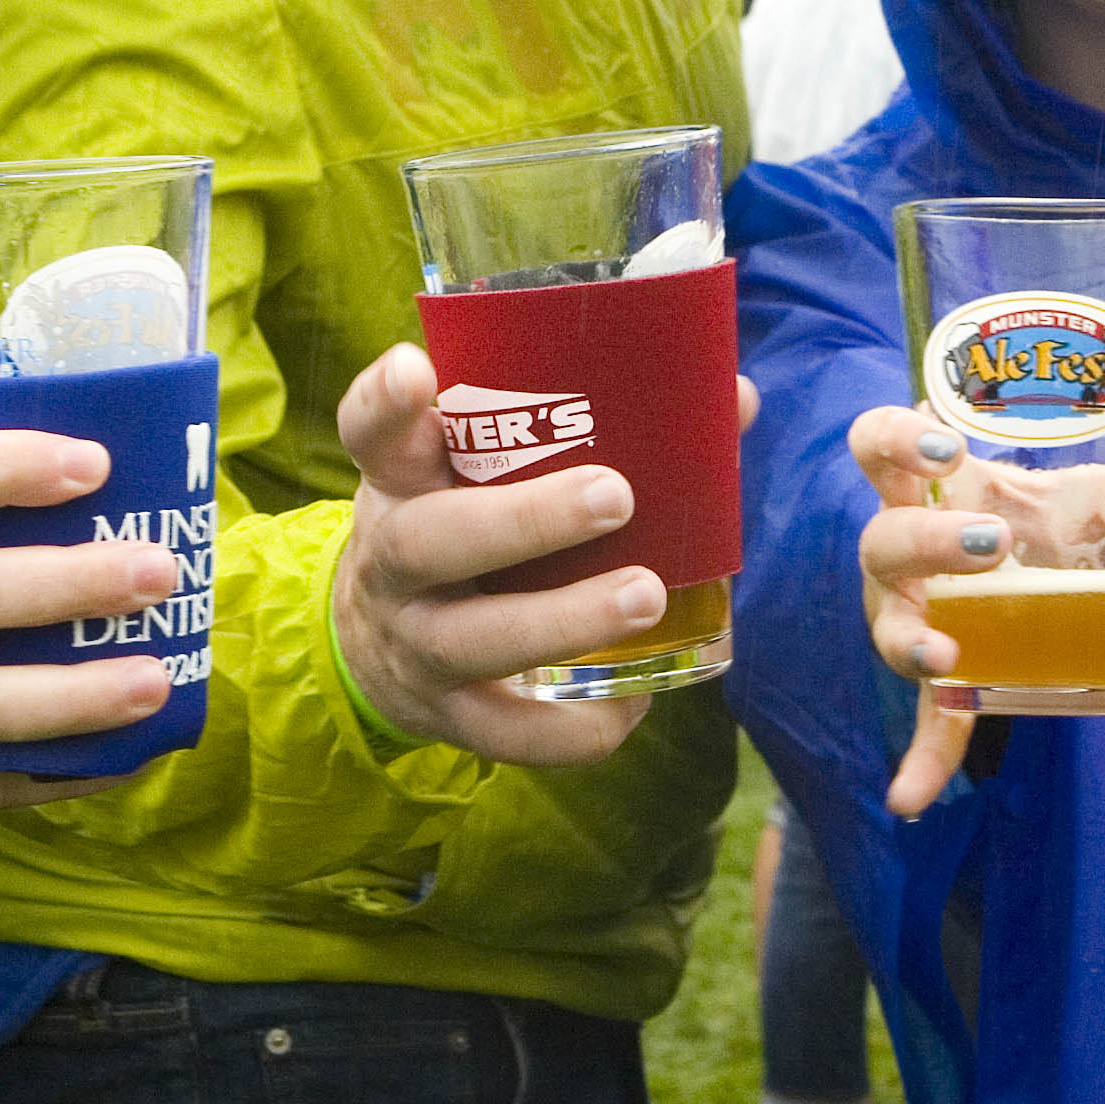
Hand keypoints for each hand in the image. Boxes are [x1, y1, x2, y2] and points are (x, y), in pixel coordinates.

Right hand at [327, 343, 758, 766]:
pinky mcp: (446, 715)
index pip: (372, 431)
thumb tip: (732, 400)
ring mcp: (415, 644)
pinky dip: (572, 728)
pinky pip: (506, 733)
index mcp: (401, 481)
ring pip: (472, 640)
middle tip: (616, 495)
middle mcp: (394, 561)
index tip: (418, 370)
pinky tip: (634, 699)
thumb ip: (580, 426)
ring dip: (562, 621)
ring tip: (647, 597)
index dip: (387, 402)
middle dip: (524, 520)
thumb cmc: (464, 523)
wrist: (374, 641)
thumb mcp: (481, 470)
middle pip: (430, 540)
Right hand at [848, 405, 1104, 816]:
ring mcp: (909, 615)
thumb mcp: (1093, 497)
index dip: (896, 439)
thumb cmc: (1044, 517)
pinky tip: (909, 801)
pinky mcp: (939, 679)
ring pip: (889, 625)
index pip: (877, 446)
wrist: (1034, 566)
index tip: (948, 449)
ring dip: (911, 640)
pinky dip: (922, 759)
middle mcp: (899, 552)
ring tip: (945, 653)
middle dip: (931, 539)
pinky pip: (925, 720)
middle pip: (885, 540)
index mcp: (925, 488)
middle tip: (995, 544)